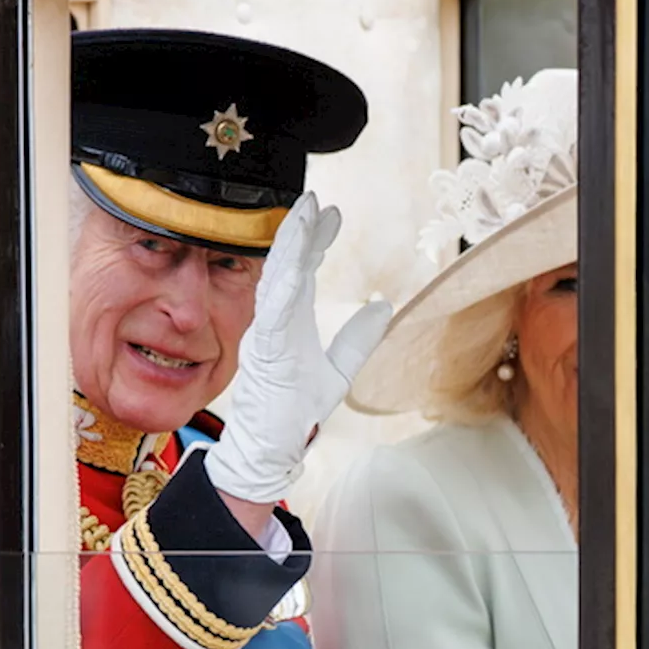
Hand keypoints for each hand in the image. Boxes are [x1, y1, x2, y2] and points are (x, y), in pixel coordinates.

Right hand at [204, 192, 393, 503]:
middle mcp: (274, 322)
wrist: (270, 449)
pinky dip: (282, 289)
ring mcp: (265, 336)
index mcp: (289, 322)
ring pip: (275, 281)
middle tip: (318, 200)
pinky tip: (294, 267)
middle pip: (286, 266)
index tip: (334, 214)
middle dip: (301, 232)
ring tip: (302, 217)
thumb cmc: (294, 413)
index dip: (316, 241)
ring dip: (288, 248)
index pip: (302, 271)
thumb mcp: (339, 371)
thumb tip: (385, 306)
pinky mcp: (263, 355)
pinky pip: (271, 316)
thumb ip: (358, 339)